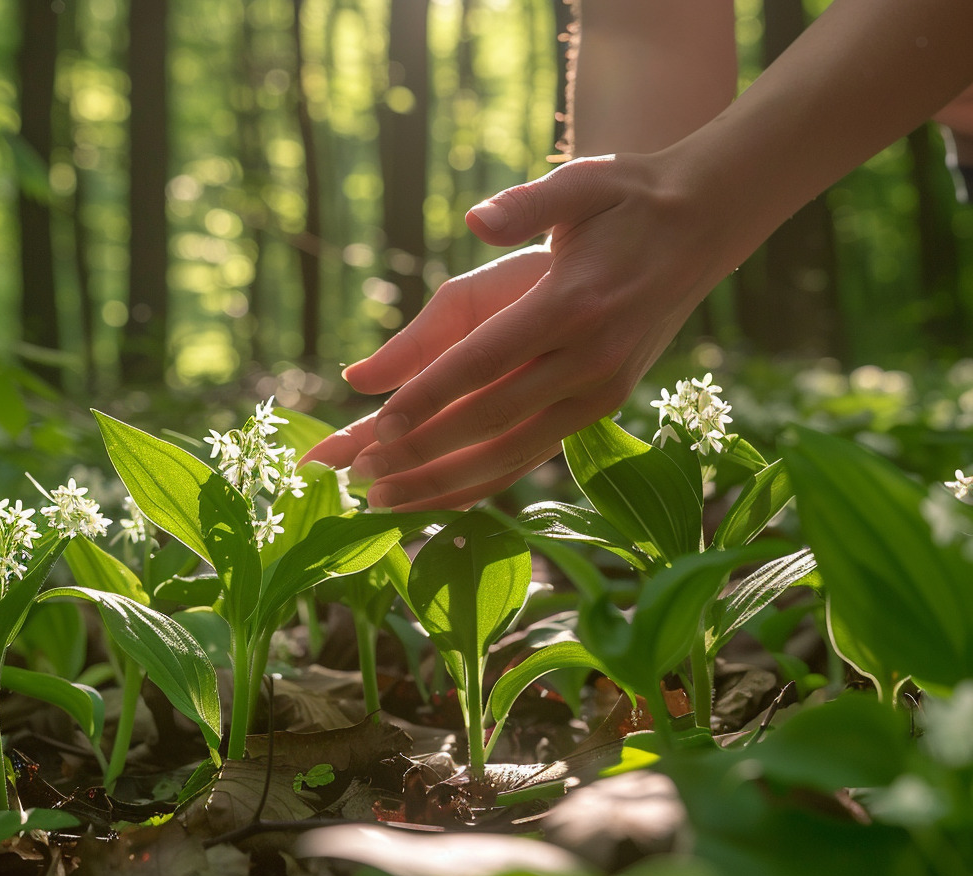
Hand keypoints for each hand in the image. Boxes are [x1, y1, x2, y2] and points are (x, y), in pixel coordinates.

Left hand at [306, 152, 731, 510]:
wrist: (705, 226)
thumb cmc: (626, 200)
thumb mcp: (577, 186)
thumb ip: (520, 208)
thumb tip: (474, 222)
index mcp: (574, 304)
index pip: (483, 362)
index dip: (427, 398)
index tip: (376, 428)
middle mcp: (591, 361)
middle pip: (490, 421)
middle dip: (420, 453)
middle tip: (358, 474)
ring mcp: (600, 393)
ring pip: (510, 456)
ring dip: (443, 483)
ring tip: (380, 500)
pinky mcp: (600, 409)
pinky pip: (531, 457)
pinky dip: (481, 483)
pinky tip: (436, 500)